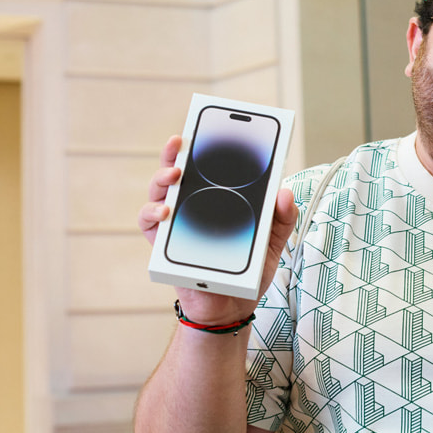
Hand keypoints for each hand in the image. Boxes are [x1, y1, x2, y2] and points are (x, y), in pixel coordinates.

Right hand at [137, 135, 298, 326]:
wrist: (233, 307)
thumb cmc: (251, 268)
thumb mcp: (274, 240)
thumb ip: (282, 216)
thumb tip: (284, 192)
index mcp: (219, 198)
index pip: (209, 165)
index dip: (204, 145)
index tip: (208, 126)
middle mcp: (194, 204)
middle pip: (178, 170)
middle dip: (175, 152)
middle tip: (181, 140)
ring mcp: (176, 222)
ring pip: (159, 190)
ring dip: (162, 177)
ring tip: (175, 173)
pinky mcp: (164, 244)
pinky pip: (148, 223)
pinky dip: (151, 212)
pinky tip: (164, 210)